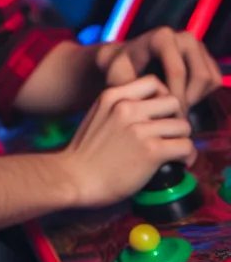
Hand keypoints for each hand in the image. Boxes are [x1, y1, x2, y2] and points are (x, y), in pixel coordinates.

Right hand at [60, 75, 195, 207]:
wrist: (74, 179)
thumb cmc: (84, 153)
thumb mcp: (97, 116)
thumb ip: (118, 107)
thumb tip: (150, 110)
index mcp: (112, 95)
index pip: (154, 83)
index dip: (162, 98)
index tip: (158, 116)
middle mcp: (126, 107)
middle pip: (173, 102)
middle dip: (175, 119)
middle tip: (169, 135)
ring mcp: (139, 129)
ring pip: (183, 125)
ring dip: (182, 140)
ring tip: (173, 152)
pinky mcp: (151, 151)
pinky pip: (186, 146)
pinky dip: (187, 157)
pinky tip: (178, 164)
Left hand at [95, 27, 220, 111]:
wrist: (125, 61)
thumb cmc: (119, 69)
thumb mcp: (117, 76)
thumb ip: (130, 87)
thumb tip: (153, 100)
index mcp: (162, 37)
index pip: (178, 71)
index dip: (176, 96)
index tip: (168, 115)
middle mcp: (183, 37)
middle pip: (200, 76)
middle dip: (189, 99)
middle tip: (174, 116)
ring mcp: (197, 45)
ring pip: (210, 79)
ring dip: (196, 98)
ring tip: (174, 110)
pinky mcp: (205, 56)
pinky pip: (215, 80)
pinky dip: (201, 94)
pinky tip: (180, 101)